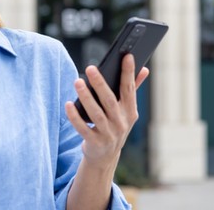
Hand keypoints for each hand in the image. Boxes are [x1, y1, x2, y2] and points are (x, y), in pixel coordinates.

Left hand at [64, 53, 149, 167]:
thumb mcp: (126, 111)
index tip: (127, 56)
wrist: (105, 157)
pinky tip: (68, 104)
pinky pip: (83, 128)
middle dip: (100, 83)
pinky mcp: (95, 143)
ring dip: (86, 97)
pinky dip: (75, 117)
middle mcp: (121, 123)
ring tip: (77, 82)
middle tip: (90, 68)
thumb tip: (144, 69)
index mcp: (130, 112)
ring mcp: (109, 134)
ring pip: (96, 114)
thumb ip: (132, 89)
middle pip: (110, 100)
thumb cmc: (115, 126)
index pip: (129, 89)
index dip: (129, 72)